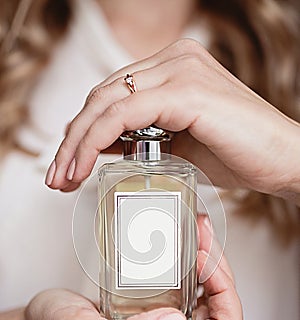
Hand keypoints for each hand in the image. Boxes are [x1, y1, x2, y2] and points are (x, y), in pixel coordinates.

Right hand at [15, 216, 243, 319]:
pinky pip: (187, 295)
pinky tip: (182, 248)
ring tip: (196, 234)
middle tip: (201, 235)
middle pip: (220, 313)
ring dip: (208, 265)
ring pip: (207, 301)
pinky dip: (191, 269)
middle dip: (218, 270)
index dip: (226, 292)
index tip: (204, 259)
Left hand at [46, 39, 299, 202]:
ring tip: (63, 178)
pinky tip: (84, 166)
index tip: (68, 166)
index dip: (83, 131)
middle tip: (57, 177)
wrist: (282, 161)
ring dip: (77, 143)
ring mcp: (180, 70)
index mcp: (173, 68)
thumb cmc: (238, 155)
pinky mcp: (185, 90)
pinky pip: (124, 114)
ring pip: (106, 103)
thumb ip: (144, 139)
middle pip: (102, 96)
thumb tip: (107, 148)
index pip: (111, 95)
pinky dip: (97, 140)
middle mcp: (174, 60)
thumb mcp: (178, 146)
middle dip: (73, 140)